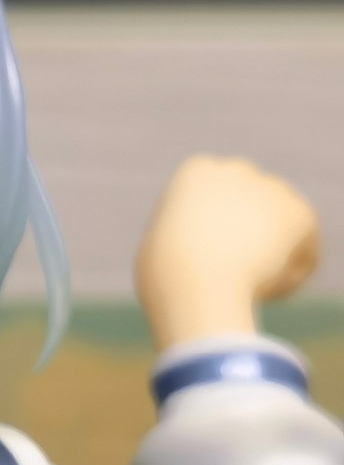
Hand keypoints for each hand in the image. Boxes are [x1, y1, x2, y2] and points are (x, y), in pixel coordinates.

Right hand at [134, 156, 320, 350]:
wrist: (195, 285)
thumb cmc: (167, 277)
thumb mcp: (160, 249)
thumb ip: (186, 236)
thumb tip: (206, 245)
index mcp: (196, 173)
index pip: (211, 200)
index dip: (209, 234)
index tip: (203, 264)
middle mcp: (237, 170)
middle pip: (248, 208)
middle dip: (246, 236)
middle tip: (232, 275)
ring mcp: (271, 188)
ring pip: (279, 228)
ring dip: (270, 256)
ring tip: (247, 289)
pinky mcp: (299, 213)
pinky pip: (303, 249)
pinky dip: (291, 274)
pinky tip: (270, 294)